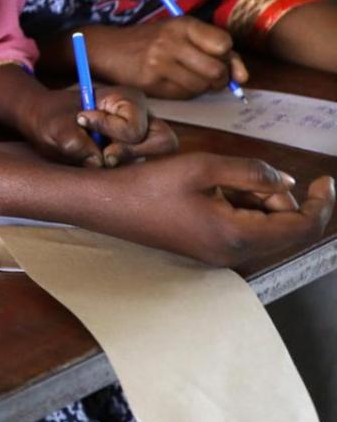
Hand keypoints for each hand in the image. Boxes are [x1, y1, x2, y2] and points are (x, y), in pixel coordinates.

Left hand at [16, 83, 176, 167]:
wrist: (43, 126)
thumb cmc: (50, 117)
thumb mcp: (53, 125)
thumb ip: (74, 140)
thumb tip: (97, 163)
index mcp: (128, 100)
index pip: (135, 128)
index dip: (110, 132)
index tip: (82, 121)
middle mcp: (143, 119)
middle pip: (164, 143)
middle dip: (132, 154)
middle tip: (102, 157)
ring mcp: (143, 140)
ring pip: (154, 162)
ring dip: (123, 166)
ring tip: (94, 158)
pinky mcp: (136, 157)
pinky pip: (141, 173)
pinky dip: (120, 176)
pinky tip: (96, 167)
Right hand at [85, 19, 248, 99]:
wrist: (107, 49)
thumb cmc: (151, 40)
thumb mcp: (180, 34)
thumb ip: (214, 49)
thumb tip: (242, 78)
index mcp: (182, 24)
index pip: (224, 44)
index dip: (227, 56)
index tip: (219, 57)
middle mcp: (171, 42)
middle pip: (216, 70)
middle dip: (219, 78)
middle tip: (208, 75)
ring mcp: (160, 63)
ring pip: (202, 86)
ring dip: (202, 87)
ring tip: (188, 77)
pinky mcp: (151, 82)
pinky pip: (184, 95)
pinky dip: (185, 92)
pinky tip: (174, 83)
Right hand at [103, 153, 333, 267]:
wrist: (105, 205)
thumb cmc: (149, 185)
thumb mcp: (204, 167)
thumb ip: (253, 173)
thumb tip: (288, 184)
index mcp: (237, 235)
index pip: (302, 227)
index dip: (321, 203)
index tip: (326, 180)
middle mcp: (234, 253)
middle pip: (286, 227)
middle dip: (280, 196)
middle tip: (248, 172)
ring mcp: (221, 254)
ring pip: (266, 227)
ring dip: (259, 200)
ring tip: (220, 179)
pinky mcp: (210, 248)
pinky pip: (245, 228)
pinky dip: (243, 207)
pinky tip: (214, 190)